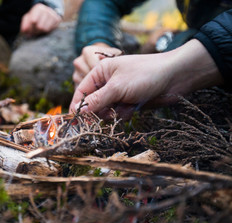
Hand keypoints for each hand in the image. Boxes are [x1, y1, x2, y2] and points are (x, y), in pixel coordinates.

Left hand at [20, 3, 61, 35]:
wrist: (48, 14)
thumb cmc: (36, 17)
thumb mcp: (28, 18)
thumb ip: (25, 24)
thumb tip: (24, 30)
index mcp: (38, 8)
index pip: (33, 21)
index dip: (30, 28)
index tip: (29, 30)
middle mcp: (47, 10)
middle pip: (39, 26)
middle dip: (35, 31)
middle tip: (34, 32)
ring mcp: (53, 15)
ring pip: (45, 29)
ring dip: (41, 32)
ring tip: (39, 31)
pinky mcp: (58, 20)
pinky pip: (51, 30)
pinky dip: (47, 31)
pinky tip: (45, 29)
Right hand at [69, 40, 222, 118]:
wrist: (176, 77)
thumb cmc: (145, 75)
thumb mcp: (117, 87)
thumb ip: (96, 100)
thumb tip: (76, 112)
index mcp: (100, 72)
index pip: (81, 91)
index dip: (76, 106)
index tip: (74, 121)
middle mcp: (107, 83)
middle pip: (92, 104)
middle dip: (98, 111)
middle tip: (107, 114)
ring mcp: (118, 93)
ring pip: (105, 111)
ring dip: (112, 114)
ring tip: (124, 108)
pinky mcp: (129, 102)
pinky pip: (118, 114)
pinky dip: (124, 114)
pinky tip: (133, 108)